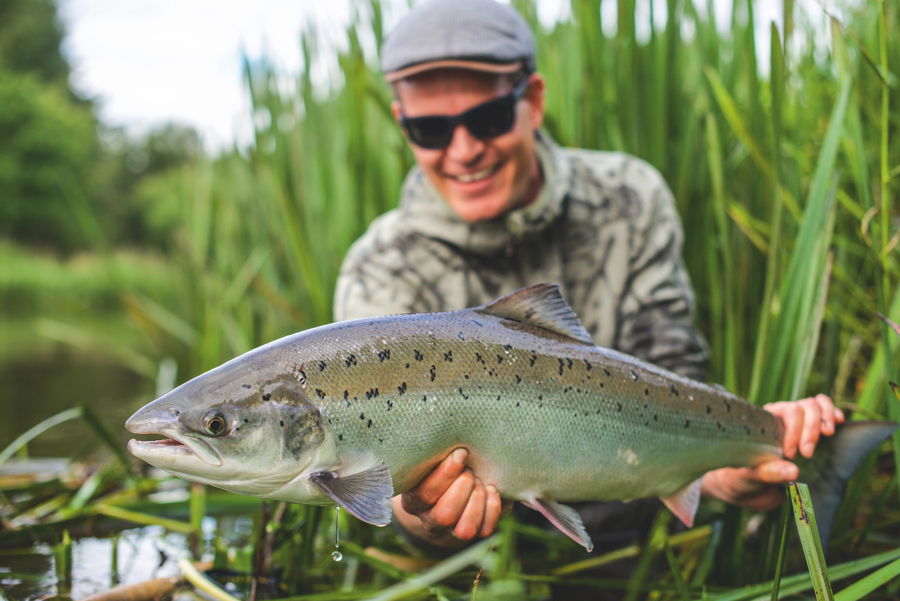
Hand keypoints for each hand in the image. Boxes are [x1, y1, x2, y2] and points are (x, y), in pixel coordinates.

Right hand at [392, 448, 509, 546]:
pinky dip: (493, 508)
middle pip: (444, 516)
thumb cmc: (446, 461)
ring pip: (464, 530)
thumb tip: (449, 435)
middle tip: (470, 471)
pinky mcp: (475, 532)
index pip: (424, 493)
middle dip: (463, 489)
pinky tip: (491, 489)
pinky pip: (485, 530)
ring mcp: (452, 530)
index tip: (461, 454)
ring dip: (477, 502)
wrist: (460, 477)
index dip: (446, 473)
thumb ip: (437, 451)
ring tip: (480, 482)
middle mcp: (430, 518)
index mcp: (414, 498)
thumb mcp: (436, 455)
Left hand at [701, 394, 843, 509]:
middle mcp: (782, 416)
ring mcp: (799, 421)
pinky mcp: (813, 430)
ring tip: (828, 434)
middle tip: (807, 454)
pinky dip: (834, 413)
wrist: (751, 487)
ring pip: (815, 405)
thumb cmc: (748, 477)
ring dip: (825, 417)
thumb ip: (770, 472)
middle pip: (804, 407)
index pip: (785, 412)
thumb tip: (794, 472)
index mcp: (765, 422)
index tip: (791, 454)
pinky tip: (839, 422)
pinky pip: (826, 411)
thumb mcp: (752, 475)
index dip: (793, 431)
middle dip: (810, 430)